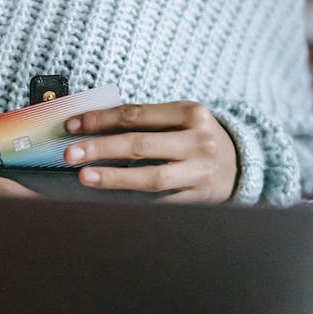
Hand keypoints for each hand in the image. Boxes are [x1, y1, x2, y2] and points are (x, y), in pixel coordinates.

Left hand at [64, 101, 237, 203]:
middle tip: (70, 153)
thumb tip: (92, 127)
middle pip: (140, 144)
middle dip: (100, 148)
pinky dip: (134, 198)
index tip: (71, 125)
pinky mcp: (200, 197)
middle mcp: (199, 140)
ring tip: (85, 177)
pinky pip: (161, 200)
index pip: (136, 114)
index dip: (100, 119)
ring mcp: (201, 171)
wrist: (241, 164)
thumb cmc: (196, 137)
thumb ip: (145, 121)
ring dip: (114, 177)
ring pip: (151, 177)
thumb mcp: (180, 119)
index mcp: (191, 112)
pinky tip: (111, 197)